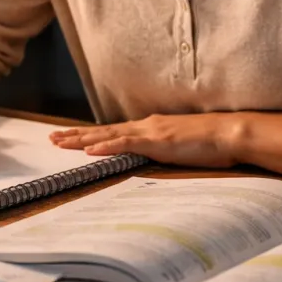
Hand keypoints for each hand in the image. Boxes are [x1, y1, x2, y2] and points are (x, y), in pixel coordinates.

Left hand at [49, 113, 243, 168]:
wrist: (230, 132)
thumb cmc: (211, 141)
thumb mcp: (181, 145)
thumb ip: (164, 148)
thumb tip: (153, 155)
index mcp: (151, 127)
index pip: (113, 131)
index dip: (90, 135)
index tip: (69, 137)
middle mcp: (146, 125)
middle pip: (103, 131)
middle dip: (76, 135)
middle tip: (52, 139)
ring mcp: (150, 132)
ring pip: (108, 136)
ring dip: (82, 140)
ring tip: (60, 142)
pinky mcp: (157, 142)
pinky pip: (126, 144)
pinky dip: (106, 147)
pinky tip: (89, 151)